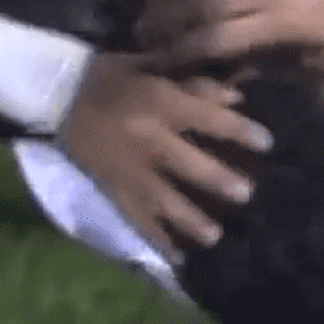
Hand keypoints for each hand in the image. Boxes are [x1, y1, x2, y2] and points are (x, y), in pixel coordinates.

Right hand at [56, 53, 272, 260]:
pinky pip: (135, 217)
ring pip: (163, 199)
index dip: (240, 131)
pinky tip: (177, 257)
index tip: (268, 143)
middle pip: (189, 165)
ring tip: (215, 236)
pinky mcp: (111, 186)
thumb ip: (196, 82)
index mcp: (160, 102)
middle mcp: (147, 137)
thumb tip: (238, 95)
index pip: (209, 119)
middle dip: (219, 182)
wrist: (55, 92)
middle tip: (247, 194)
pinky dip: (156, 238)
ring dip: (191, 220)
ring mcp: (128, 167)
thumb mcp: (154, 66)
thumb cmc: (111, 74)